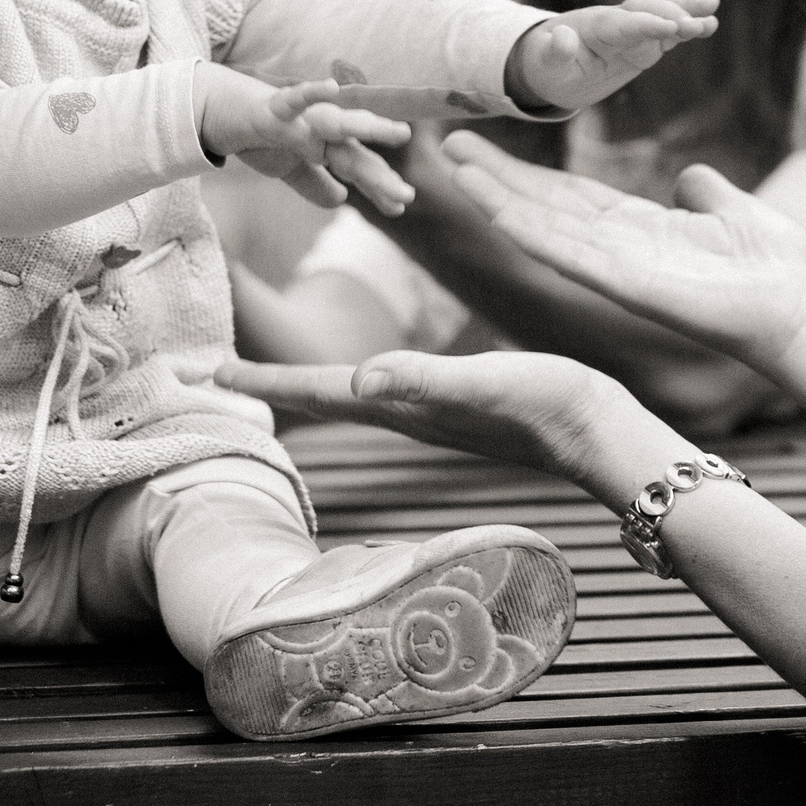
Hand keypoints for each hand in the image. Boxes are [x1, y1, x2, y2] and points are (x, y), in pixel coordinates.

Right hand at [195, 70, 414, 213]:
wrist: (217, 110)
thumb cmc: (256, 135)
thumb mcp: (287, 168)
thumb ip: (315, 184)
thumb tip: (342, 200)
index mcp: (324, 146)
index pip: (357, 168)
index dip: (378, 188)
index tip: (398, 208)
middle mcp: (319, 131)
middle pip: (354, 154)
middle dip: (380, 174)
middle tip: (408, 194)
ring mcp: (300, 119)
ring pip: (338, 125)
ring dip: (368, 128)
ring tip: (399, 133)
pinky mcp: (274, 108)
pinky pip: (294, 100)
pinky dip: (311, 93)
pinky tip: (330, 87)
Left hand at [216, 350, 687, 501]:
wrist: (601, 432)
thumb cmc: (549, 403)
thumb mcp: (486, 379)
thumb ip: (423, 378)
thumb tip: (358, 379)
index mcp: (403, 405)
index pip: (317, 391)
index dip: (262, 381)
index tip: (204, 373)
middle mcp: (407, 413)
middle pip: (320, 399)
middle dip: (269, 387)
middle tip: (214, 374)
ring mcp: (430, 414)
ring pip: (348, 398)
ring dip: (304, 388)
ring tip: (268, 377)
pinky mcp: (455, 406)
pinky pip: (383, 392)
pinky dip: (352, 382)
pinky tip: (359, 377)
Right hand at [440, 129, 805, 372]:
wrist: (799, 308)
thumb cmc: (777, 269)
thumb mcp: (735, 210)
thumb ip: (706, 193)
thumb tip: (690, 177)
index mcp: (641, 230)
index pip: (571, 198)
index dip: (530, 175)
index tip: (492, 150)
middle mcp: (619, 250)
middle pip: (545, 208)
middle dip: (498, 179)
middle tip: (451, 145)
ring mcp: (618, 269)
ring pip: (544, 228)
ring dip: (499, 198)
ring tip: (457, 166)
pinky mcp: (626, 285)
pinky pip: (569, 254)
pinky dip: (529, 229)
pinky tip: (495, 207)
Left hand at [505, 0, 716, 112]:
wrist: (553, 63)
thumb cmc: (547, 64)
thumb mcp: (544, 64)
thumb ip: (554, 51)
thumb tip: (562, 37)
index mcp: (594, 26)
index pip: (624, 23)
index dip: (647, 25)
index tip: (670, 28)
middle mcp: (617, 21)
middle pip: (647, 13)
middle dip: (671, 18)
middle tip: (694, 28)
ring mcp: (633, 29)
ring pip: (662, 16)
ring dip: (686, 15)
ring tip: (711, 19)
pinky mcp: (644, 40)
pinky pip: (669, 30)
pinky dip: (689, 23)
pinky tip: (711, 19)